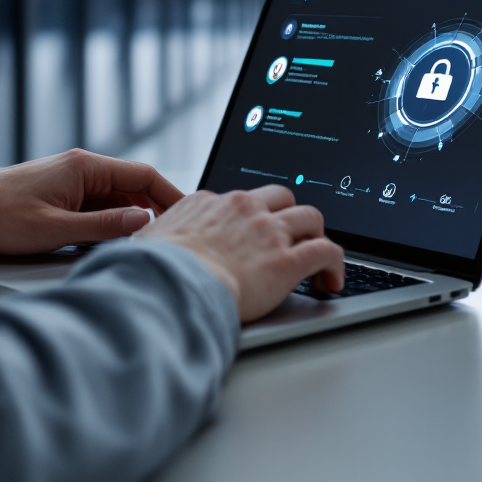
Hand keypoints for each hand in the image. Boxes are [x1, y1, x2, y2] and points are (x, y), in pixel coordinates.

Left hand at [0, 150, 183, 253]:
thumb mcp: (55, 229)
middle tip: (177, 235)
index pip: (144, 175)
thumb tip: (144, 221)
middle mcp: (82, 167)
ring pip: (118, 196)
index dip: (171, 195)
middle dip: (157, 209)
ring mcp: (73, 179)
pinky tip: (117, 241)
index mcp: (85, 167)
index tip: (190, 214)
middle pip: (134, 185)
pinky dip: (113, 220)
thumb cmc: (0, 217)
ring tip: (151, 243)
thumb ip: (103, 226)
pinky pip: (100, 203)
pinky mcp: (63, 192)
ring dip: (134, 217)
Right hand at [136, 185, 344, 322]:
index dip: (250, 218)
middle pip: (282, 196)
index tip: (252, 236)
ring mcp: (268, 232)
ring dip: (316, 235)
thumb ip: (157, 238)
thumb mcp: (147, 242)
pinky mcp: (287, 260)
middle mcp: (243, 209)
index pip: (240, 201)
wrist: (170, 285)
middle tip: (290, 238)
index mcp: (209, 202)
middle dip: (289, 215)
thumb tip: (146, 245)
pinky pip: (327, 251)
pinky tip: (331, 281)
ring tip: (317, 260)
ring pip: (311, 216)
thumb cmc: (153, 270)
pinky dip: (335, 264)